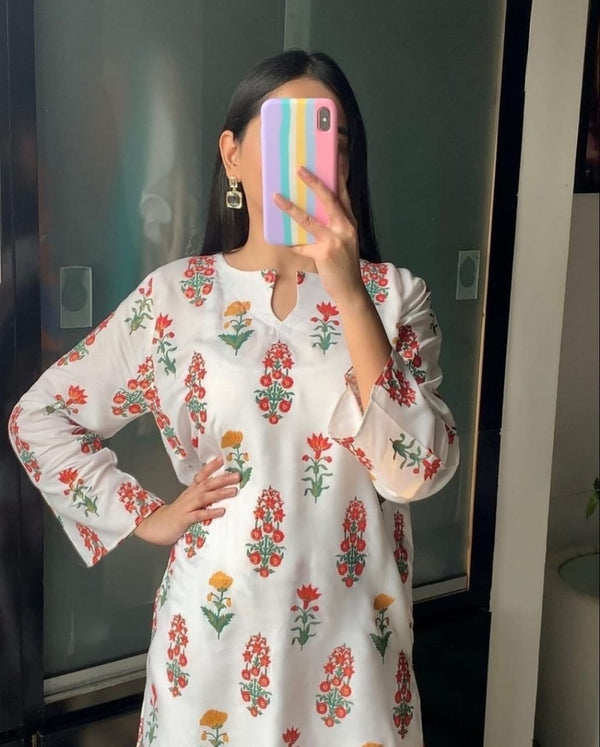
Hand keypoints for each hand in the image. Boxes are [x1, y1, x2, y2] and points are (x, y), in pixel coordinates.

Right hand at [133, 457, 238, 545]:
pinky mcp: (184, 519)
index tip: (222, 459)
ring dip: (219, 493)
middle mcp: (189, 496)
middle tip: (237, 476)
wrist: (155, 526)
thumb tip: (221, 491)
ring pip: (204, 497)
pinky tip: (221, 511)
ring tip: (234, 491)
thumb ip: (202, 496)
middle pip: (207, 484)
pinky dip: (210, 512)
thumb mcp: (189, 502)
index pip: (202, 475)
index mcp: (191, 491)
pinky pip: (198, 515)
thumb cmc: (177, 514)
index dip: (211, 467)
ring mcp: (186, 507)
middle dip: (222, 479)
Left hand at [273, 166, 367, 308]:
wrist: (350, 289)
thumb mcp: (344, 240)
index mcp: (349, 221)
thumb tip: (311, 210)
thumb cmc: (343, 263)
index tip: (330, 157)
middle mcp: (344, 227)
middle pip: (329, 199)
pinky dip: (289, 243)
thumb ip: (332, 225)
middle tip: (299, 169)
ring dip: (291, 208)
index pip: (343, 193)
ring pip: (309, 220)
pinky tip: (278, 239)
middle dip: (314, 183)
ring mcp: (334, 240)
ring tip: (276, 197)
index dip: (336, 175)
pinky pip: (301, 245)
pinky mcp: (324, 254)